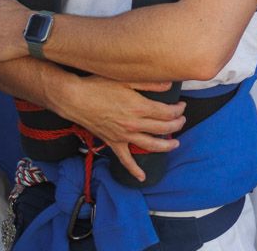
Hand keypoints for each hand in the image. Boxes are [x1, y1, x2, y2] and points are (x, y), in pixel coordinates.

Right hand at [54, 75, 185, 182]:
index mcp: (139, 107)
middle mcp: (133, 124)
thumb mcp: (125, 79)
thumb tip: (168, 85)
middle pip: (163, 128)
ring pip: (151, 145)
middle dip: (176, 124)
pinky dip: (134, 170)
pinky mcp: (113, 142)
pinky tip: (142, 177)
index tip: (181, 106)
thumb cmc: (98, 85)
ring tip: (175, 144)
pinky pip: (125, 160)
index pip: (167, 112)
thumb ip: (148, 83)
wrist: (74, 98)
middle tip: (182, 120)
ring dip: (166, 146)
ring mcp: (123, 136)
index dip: (178, 110)